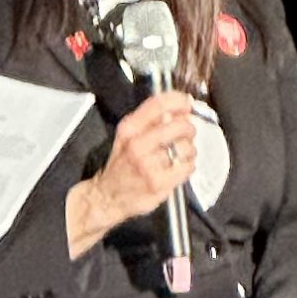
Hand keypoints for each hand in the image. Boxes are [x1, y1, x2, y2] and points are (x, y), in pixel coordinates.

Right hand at [67, 90, 197, 256]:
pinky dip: (188, 166)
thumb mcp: (128, 136)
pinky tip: (178, 168)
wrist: (107, 196)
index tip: (188, 102)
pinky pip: (188, 167)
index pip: (158, 105)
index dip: (179, 101)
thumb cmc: (122, 165)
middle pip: (179, 126)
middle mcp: (137, 145)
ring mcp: (148, 165)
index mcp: (129, 129)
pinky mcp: (159, 183)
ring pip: (186, 147)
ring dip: (189, 150)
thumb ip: (152, 121)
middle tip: (186, 133)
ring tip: (179, 155)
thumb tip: (179, 110)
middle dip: (189, 128)